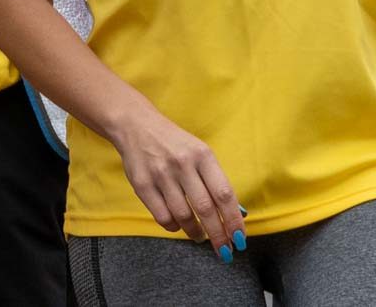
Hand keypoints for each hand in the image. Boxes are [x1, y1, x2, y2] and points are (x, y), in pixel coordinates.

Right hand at [108, 102, 246, 259]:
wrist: (135, 125)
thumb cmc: (174, 143)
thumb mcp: (199, 153)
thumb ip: (215, 180)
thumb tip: (234, 215)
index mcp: (202, 155)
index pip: (224, 194)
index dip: (234, 220)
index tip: (240, 239)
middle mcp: (182, 164)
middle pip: (205, 209)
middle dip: (218, 235)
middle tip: (224, 250)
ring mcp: (160, 174)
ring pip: (183, 215)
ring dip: (195, 232)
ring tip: (199, 236)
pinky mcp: (141, 184)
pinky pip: (162, 216)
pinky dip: (173, 226)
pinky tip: (178, 225)